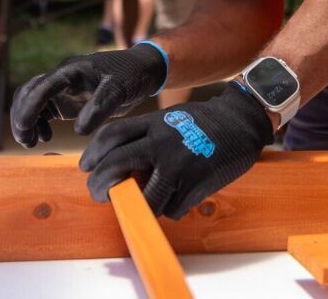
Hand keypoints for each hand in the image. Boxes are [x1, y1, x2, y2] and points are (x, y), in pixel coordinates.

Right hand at [10, 44, 167, 146]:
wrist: (142, 70)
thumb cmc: (131, 74)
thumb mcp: (119, 89)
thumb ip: (100, 107)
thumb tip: (78, 130)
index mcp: (71, 70)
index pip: (41, 86)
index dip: (29, 106)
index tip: (25, 128)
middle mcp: (62, 77)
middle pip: (28, 93)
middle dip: (22, 116)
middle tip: (26, 141)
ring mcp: (62, 88)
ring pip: (31, 101)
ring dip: (26, 121)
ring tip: (31, 142)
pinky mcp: (66, 99)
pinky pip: (42, 110)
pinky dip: (38, 124)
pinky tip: (46, 138)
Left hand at [80, 85, 273, 217]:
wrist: (241, 122)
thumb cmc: (204, 122)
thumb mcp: (169, 119)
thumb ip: (146, 136)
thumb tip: (121, 166)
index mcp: (153, 123)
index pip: (111, 135)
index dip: (93, 153)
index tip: (86, 167)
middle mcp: (161, 142)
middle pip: (115, 165)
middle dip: (100, 185)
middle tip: (99, 193)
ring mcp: (177, 165)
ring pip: (143, 198)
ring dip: (140, 205)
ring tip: (143, 203)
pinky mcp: (194, 185)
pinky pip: (172, 209)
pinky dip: (171, 209)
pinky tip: (179, 199)